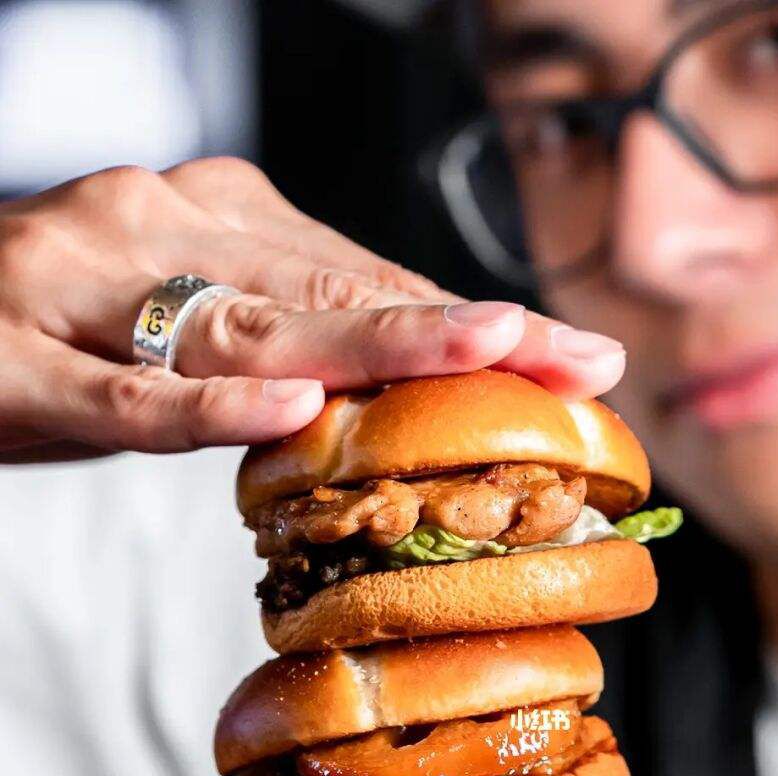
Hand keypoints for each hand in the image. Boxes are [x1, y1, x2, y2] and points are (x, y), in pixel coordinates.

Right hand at [0, 158, 624, 458]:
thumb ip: (281, 335)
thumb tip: (399, 388)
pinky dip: (209, 405)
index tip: (575, 355)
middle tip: (576, 361)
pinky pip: (126, 392)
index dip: (474, 321)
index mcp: (212, 217)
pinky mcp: (17, 360)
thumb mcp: (182, 319)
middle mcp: (159, 225)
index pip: (367, 274)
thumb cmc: (55, 331)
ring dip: (376, 346)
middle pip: (337, 291)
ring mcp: (84, 286)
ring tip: (486, 353)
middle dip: (467, 333)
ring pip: (250, 327)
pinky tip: (290, 411)